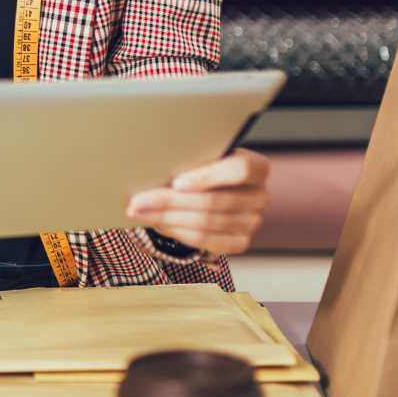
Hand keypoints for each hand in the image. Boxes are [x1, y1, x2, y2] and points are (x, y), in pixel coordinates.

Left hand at [125, 148, 270, 255]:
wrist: (208, 185)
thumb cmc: (200, 164)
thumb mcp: (198, 153)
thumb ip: (186, 157)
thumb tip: (153, 165)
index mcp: (256, 167)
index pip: (239, 170)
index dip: (207, 177)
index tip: (176, 182)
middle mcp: (259, 196)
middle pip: (214, 201)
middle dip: (170, 202)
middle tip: (138, 201)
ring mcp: (252, 222)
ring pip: (206, 224)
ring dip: (167, 219)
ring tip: (139, 212)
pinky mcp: (240, 242)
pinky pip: (207, 242)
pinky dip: (178, 233)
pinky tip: (158, 224)